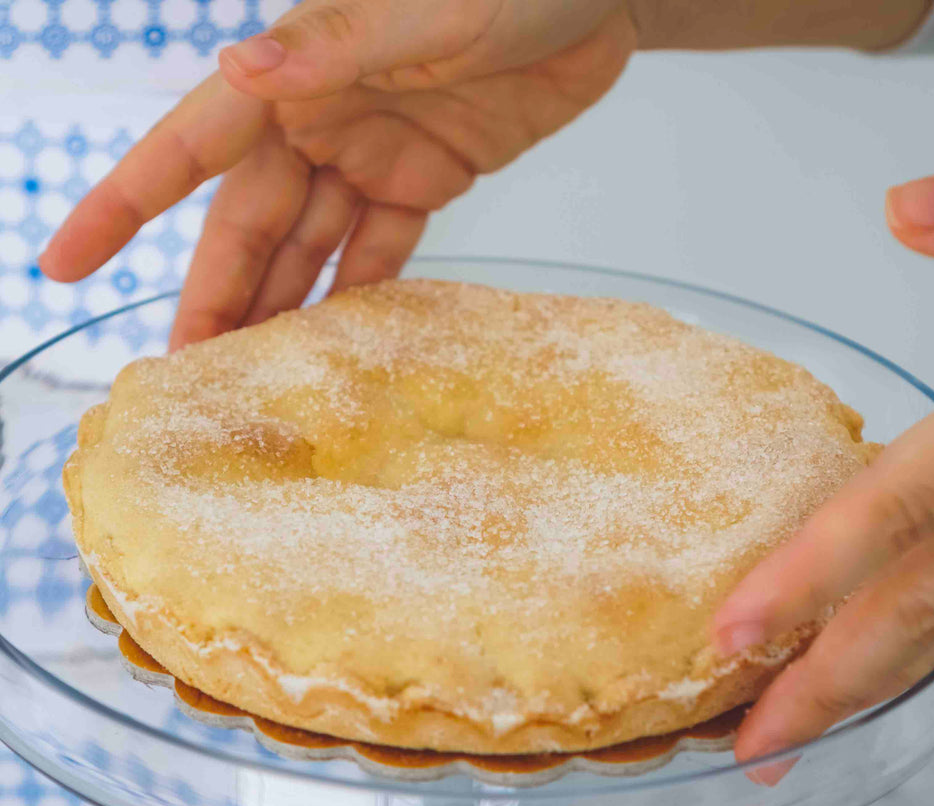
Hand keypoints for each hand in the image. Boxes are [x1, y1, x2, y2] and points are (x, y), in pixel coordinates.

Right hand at [39, 0, 636, 348]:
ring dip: (278, 308)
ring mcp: (373, 152)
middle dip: (216, 296)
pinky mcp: (427, 177)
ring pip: (309, 246)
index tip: (66, 262)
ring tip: (250, 376)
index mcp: (298, 72)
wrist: (603, 0)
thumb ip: (338, 47)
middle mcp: (320, 118)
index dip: (125, 204)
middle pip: (251, 223)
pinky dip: (357, 293)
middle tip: (187, 374)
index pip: (191, 145)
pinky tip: (335, 344)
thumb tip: (238, 67)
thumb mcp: (427, 10)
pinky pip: (380, 248)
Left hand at [713, 161, 933, 782]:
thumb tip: (906, 207)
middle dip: (833, 683)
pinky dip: (933, 637)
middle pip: (932, 606)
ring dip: (877, 679)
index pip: (912, 505)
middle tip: (747, 743)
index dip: (819, 575)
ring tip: (794, 722)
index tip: (734, 632)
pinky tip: (878, 653)